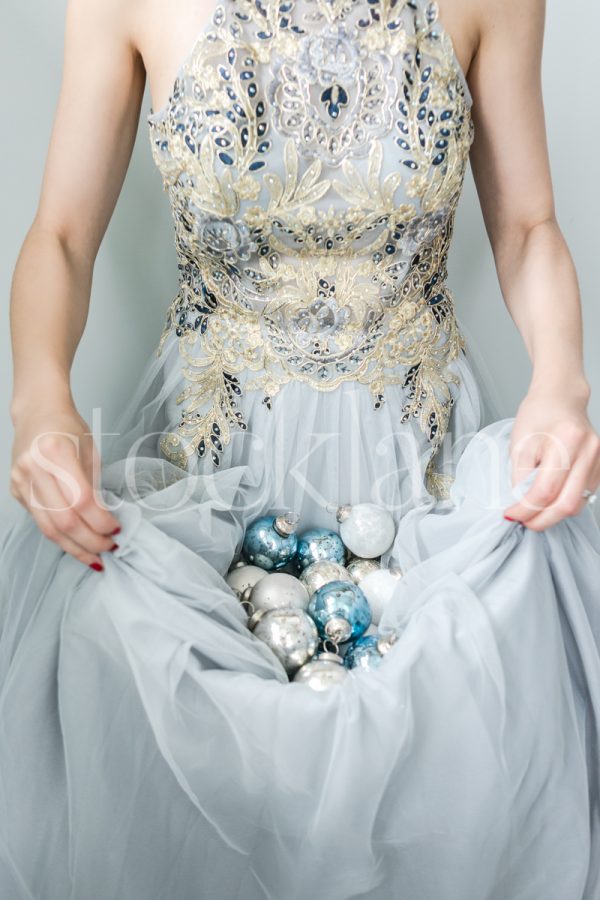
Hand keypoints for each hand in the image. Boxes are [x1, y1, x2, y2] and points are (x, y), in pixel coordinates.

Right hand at [9, 405, 120, 570]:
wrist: (37, 412)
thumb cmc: (68, 428)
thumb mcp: (90, 452)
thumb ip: (95, 487)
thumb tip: (105, 522)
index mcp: (56, 452)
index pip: (81, 500)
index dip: (101, 521)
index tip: (117, 529)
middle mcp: (34, 468)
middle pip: (63, 520)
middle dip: (90, 541)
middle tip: (110, 547)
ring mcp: (21, 481)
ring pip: (48, 527)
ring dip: (74, 547)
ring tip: (95, 556)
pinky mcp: (16, 490)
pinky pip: (39, 521)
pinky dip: (60, 536)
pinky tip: (76, 543)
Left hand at [503, 386, 599, 530]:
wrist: (560, 398)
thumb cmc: (537, 415)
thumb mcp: (519, 444)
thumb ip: (521, 477)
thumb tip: (523, 506)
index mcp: (567, 439)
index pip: (545, 490)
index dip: (526, 509)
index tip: (511, 515)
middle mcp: (589, 450)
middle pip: (567, 503)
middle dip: (542, 520)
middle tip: (524, 522)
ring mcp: (599, 459)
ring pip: (578, 503)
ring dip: (554, 514)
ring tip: (534, 512)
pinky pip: (584, 495)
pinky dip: (565, 503)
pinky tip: (550, 500)